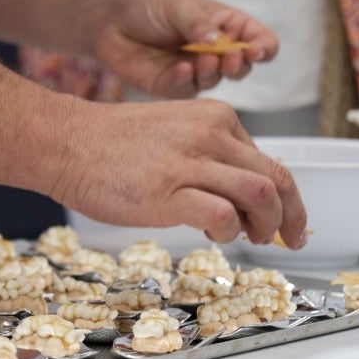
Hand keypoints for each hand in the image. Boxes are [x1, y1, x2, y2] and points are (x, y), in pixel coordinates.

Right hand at [49, 98, 306, 248]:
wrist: (66, 142)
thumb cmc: (111, 144)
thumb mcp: (174, 134)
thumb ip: (208, 158)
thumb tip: (236, 199)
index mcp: (216, 118)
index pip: (268, 161)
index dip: (284, 196)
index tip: (282, 219)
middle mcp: (211, 135)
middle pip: (276, 179)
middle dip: (292, 215)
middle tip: (288, 240)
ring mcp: (190, 162)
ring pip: (261, 195)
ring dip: (268, 225)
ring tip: (254, 239)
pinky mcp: (168, 191)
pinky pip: (223, 215)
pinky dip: (230, 231)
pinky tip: (214, 235)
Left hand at [92, 0, 278, 98]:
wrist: (109, 21)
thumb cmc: (147, 6)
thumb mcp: (177, 5)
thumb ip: (198, 24)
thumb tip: (218, 42)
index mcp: (224, 26)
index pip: (257, 40)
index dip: (262, 47)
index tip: (256, 50)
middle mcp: (214, 52)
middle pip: (241, 68)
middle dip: (239, 65)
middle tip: (230, 58)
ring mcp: (194, 71)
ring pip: (215, 82)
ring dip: (212, 72)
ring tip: (202, 60)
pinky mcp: (172, 86)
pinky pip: (186, 90)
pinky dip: (186, 80)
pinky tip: (180, 68)